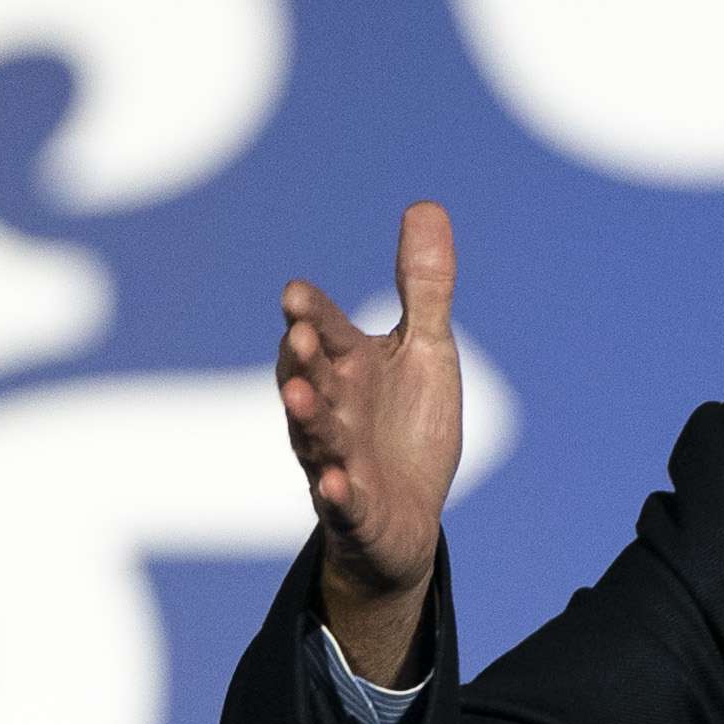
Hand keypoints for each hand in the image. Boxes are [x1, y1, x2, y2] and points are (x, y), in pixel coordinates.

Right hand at [279, 202, 462, 680]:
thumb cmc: (408, 426)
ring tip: (298, 397)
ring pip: (318, 438)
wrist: (405, 518)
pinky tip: (339, 484)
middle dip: (303, 358)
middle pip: (312, 380)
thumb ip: (424, 287)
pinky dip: (340, 494)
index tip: (296, 292)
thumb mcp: (427, 351)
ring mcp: (339, 462)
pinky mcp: (356, 512)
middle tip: (298, 334)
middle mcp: (334, 411)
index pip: (326, 332)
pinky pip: (345, 505)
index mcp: (349, 368)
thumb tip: (427, 204)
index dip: (312, 314)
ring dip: (308, 418)